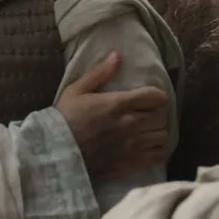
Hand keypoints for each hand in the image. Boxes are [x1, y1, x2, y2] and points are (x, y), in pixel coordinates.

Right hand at [55, 52, 170, 181]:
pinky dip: (157, 149)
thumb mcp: (76, 90)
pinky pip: (158, 155)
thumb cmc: (64, 119)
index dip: (157, 95)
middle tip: (147, 114)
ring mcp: (133, 145)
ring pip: (163, 136)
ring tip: (148, 131)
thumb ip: (99, 73)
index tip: (149, 98)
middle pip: (162, 116)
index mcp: (119, 104)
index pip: (156, 96)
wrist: (55, 153)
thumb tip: (117, 55)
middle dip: (157, 113)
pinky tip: (148, 146)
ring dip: (157, 131)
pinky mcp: (131, 163)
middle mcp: (130, 124)